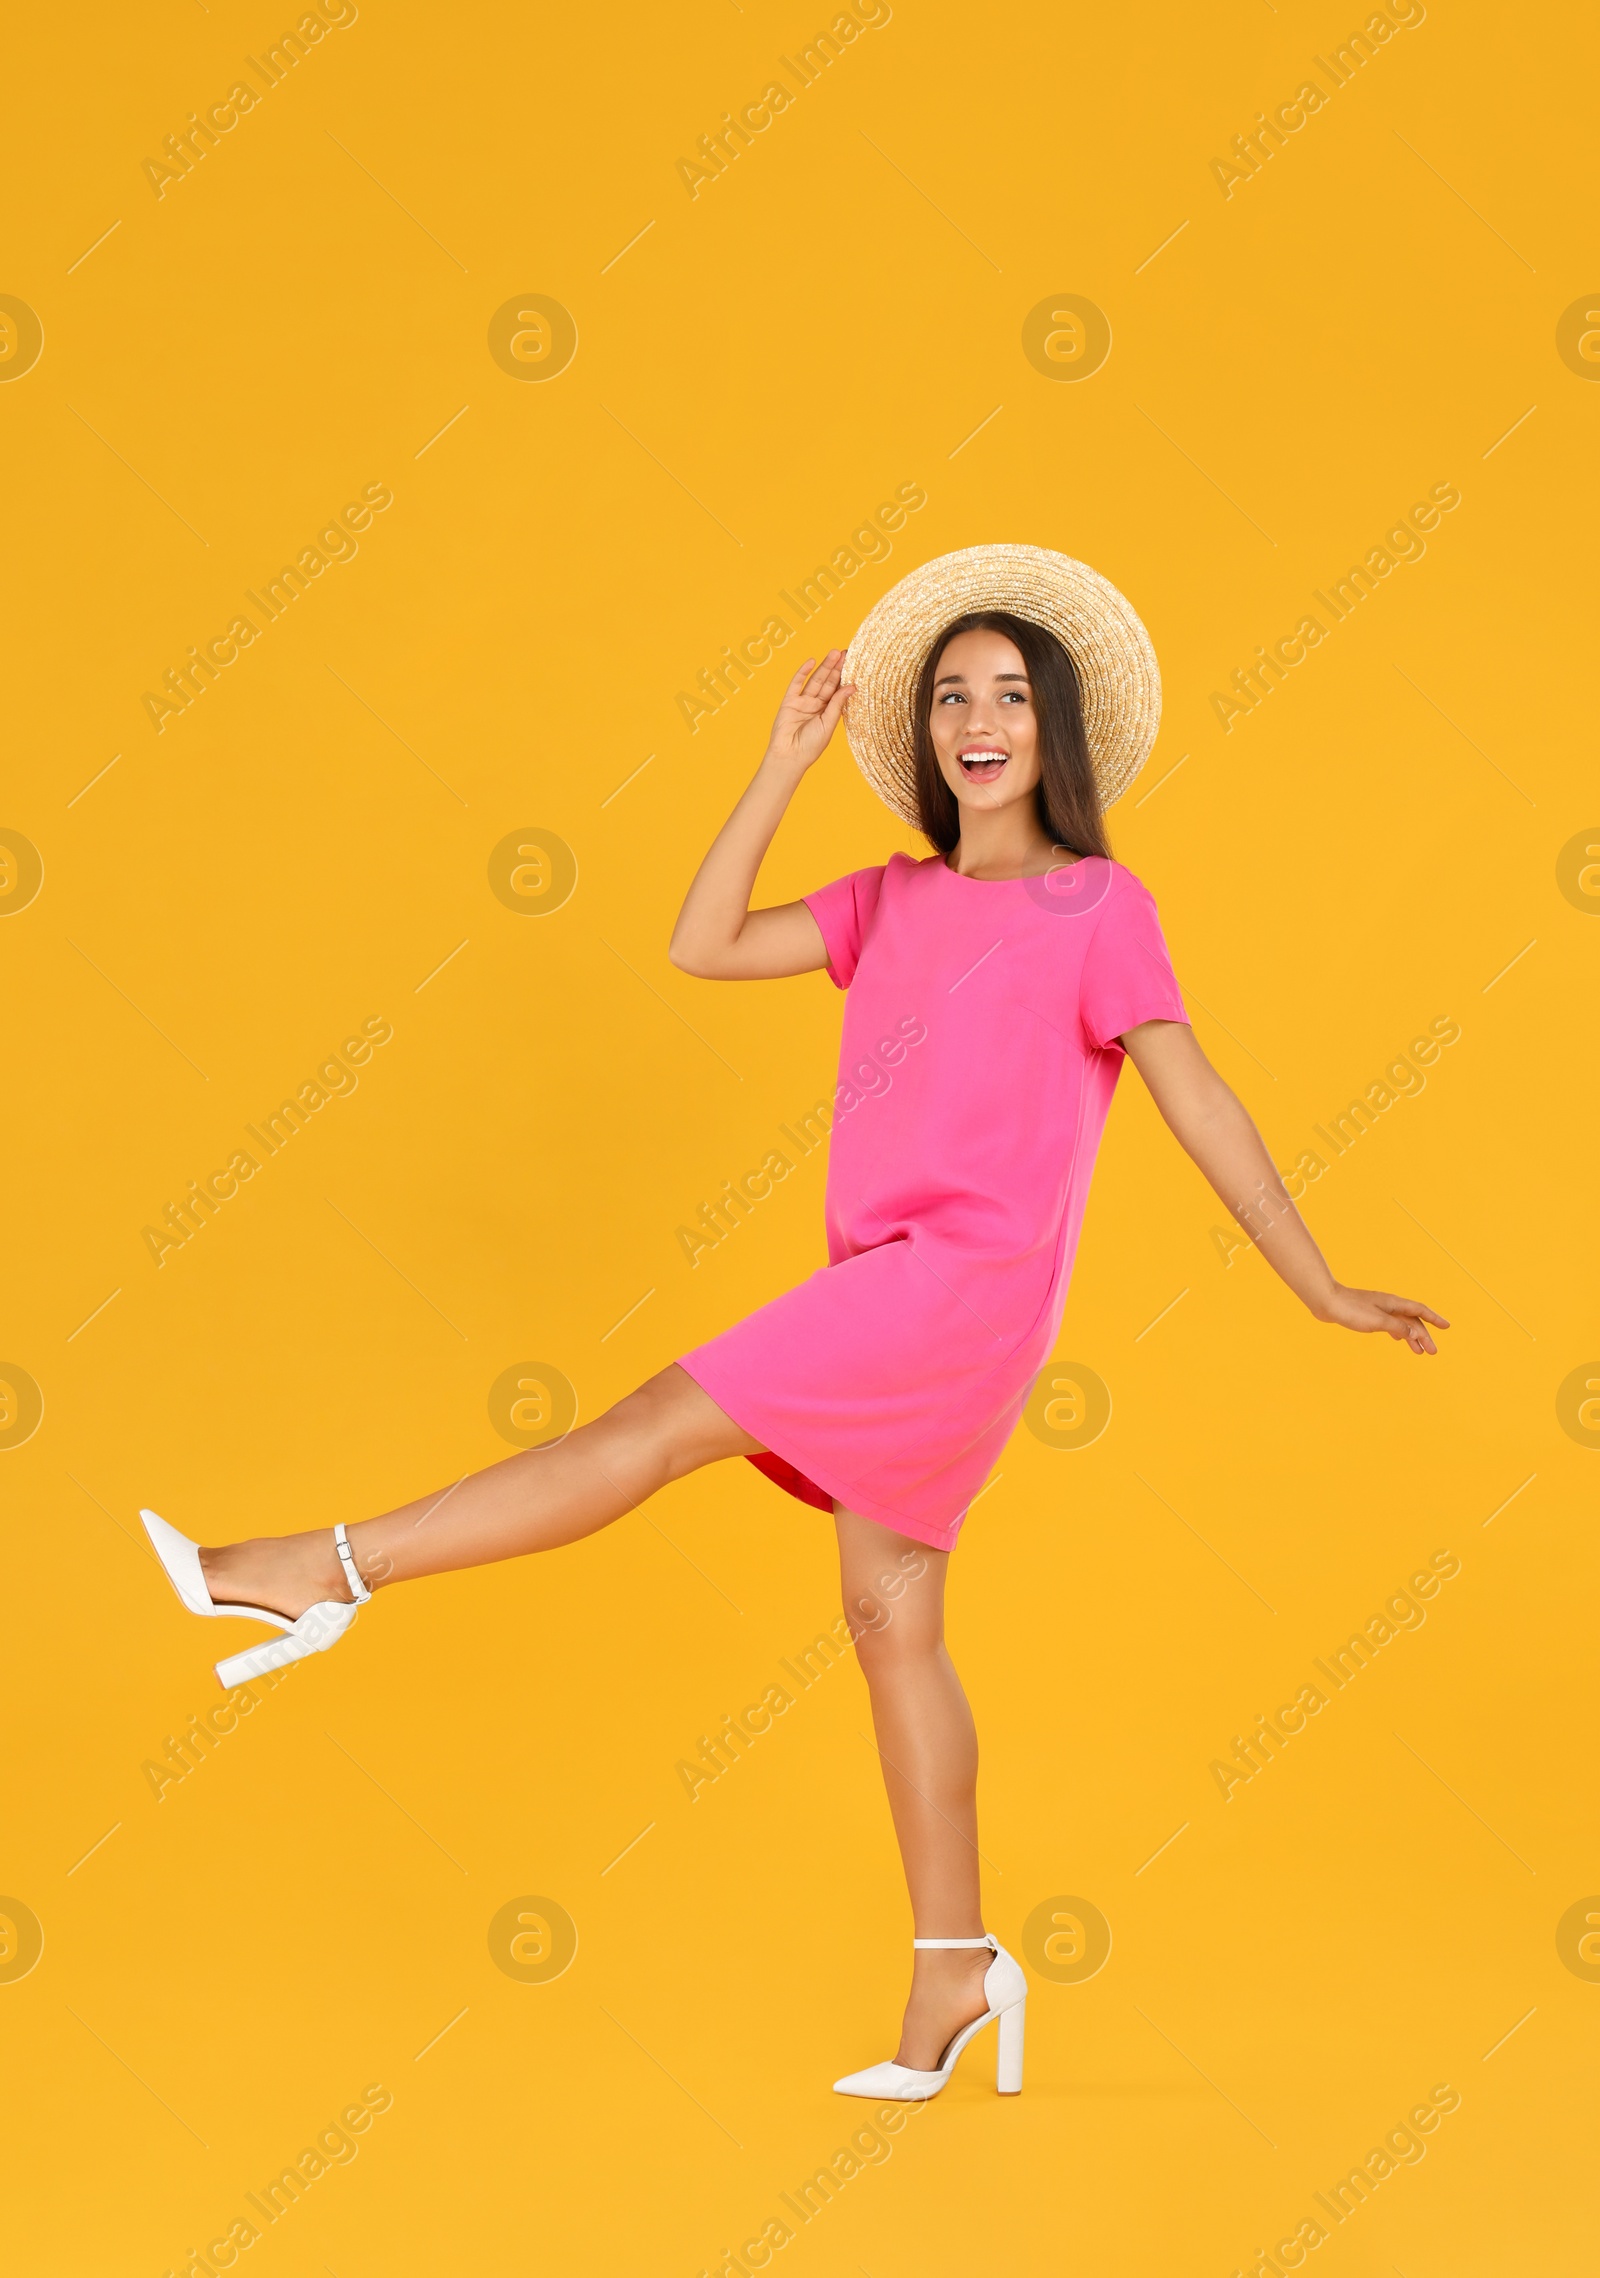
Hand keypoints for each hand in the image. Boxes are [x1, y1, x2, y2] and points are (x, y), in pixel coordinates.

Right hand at [763, 650, 853, 773]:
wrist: (789, 756)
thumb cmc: (811, 746)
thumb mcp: (828, 723)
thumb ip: (837, 703)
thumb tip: (852, 686)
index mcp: (827, 712)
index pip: (837, 690)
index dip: (844, 677)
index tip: (854, 663)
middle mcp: (815, 705)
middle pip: (827, 682)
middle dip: (836, 668)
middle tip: (845, 652)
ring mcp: (802, 702)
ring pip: (815, 680)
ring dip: (824, 666)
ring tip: (834, 653)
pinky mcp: (789, 701)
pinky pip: (796, 684)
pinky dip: (803, 672)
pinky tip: (812, 661)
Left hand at [1318, 1284, 1449, 1353]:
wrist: (1325, 1302)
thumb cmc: (1350, 1310)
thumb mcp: (1377, 1321)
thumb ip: (1397, 1327)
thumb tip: (1415, 1333)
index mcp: (1393, 1303)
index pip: (1420, 1310)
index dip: (1434, 1319)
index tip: (1447, 1327)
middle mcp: (1388, 1305)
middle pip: (1412, 1320)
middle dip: (1424, 1336)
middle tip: (1432, 1353)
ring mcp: (1378, 1309)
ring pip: (1401, 1323)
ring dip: (1411, 1337)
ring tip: (1419, 1352)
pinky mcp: (1368, 1314)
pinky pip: (1390, 1324)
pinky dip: (1398, 1333)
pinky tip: (1398, 1339)